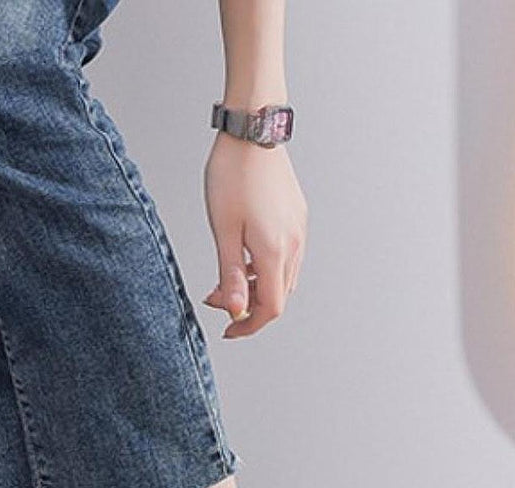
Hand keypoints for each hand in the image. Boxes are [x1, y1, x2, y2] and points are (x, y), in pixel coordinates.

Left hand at [202, 130, 307, 337]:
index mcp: (274, 251)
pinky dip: (264, 268)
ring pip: (282, 278)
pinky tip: (243, 256)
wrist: (253, 129)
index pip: (270, 308)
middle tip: (216, 297)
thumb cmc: (232, 175)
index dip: (249, 326)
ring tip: (225, 276)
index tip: (227, 330)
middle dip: (247, 307)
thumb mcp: (223, 230)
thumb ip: (229, 275)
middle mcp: (293, 244)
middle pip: (277, 296)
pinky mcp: (297, 217)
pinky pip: (286, 257)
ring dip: (255, 287)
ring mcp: (298, 230)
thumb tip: (236, 312)